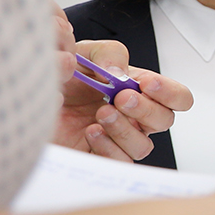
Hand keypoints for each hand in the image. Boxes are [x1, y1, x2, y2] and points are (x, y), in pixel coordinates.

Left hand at [51, 10, 192, 161]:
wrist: (36, 97)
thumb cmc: (66, 79)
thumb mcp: (87, 53)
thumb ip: (109, 54)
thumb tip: (120, 73)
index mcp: (141, 92)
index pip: (178, 98)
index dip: (170, 93)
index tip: (148, 83)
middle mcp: (136, 117)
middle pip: (164, 121)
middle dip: (145, 108)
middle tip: (121, 97)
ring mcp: (121, 138)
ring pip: (143, 145)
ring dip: (125, 129)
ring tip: (101, 113)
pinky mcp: (101, 156)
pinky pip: (120, 162)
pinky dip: (108, 147)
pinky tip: (92, 131)